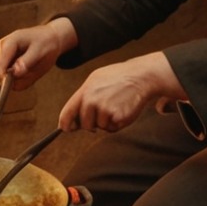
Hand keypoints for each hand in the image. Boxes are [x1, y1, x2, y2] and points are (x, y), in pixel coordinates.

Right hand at [0, 17, 77, 89]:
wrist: (49, 38)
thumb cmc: (46, 43)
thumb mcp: (40, 51)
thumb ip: (27, 61)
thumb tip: (15, 73)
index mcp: (9, 42)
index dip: (3, 78)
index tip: (14, 86)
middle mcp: (2, 48)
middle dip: (11, 80)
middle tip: (28, 78)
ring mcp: (3, 55)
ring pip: (3, 76)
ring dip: (16, 79)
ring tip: (32, 71)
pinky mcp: (6, 61)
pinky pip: (9, 77)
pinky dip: (19, 79)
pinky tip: (29, 71)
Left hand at [59, 51, 186, 131]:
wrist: (141, 76)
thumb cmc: (119, 78)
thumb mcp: (96, 80)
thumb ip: (84, 97)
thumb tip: (73, 117)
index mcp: (85, 90)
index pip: (67, 113)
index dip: (65, 124)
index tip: (67, 129)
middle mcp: (91, 100)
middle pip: (84, 125)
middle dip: (92, 124)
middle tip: (105, 112)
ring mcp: (104, 109)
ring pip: (100, 127)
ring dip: (107, 123)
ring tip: (116, 107)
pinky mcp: (116, 117)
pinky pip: (112, 128)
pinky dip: (117, 124)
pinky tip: (123, 110)